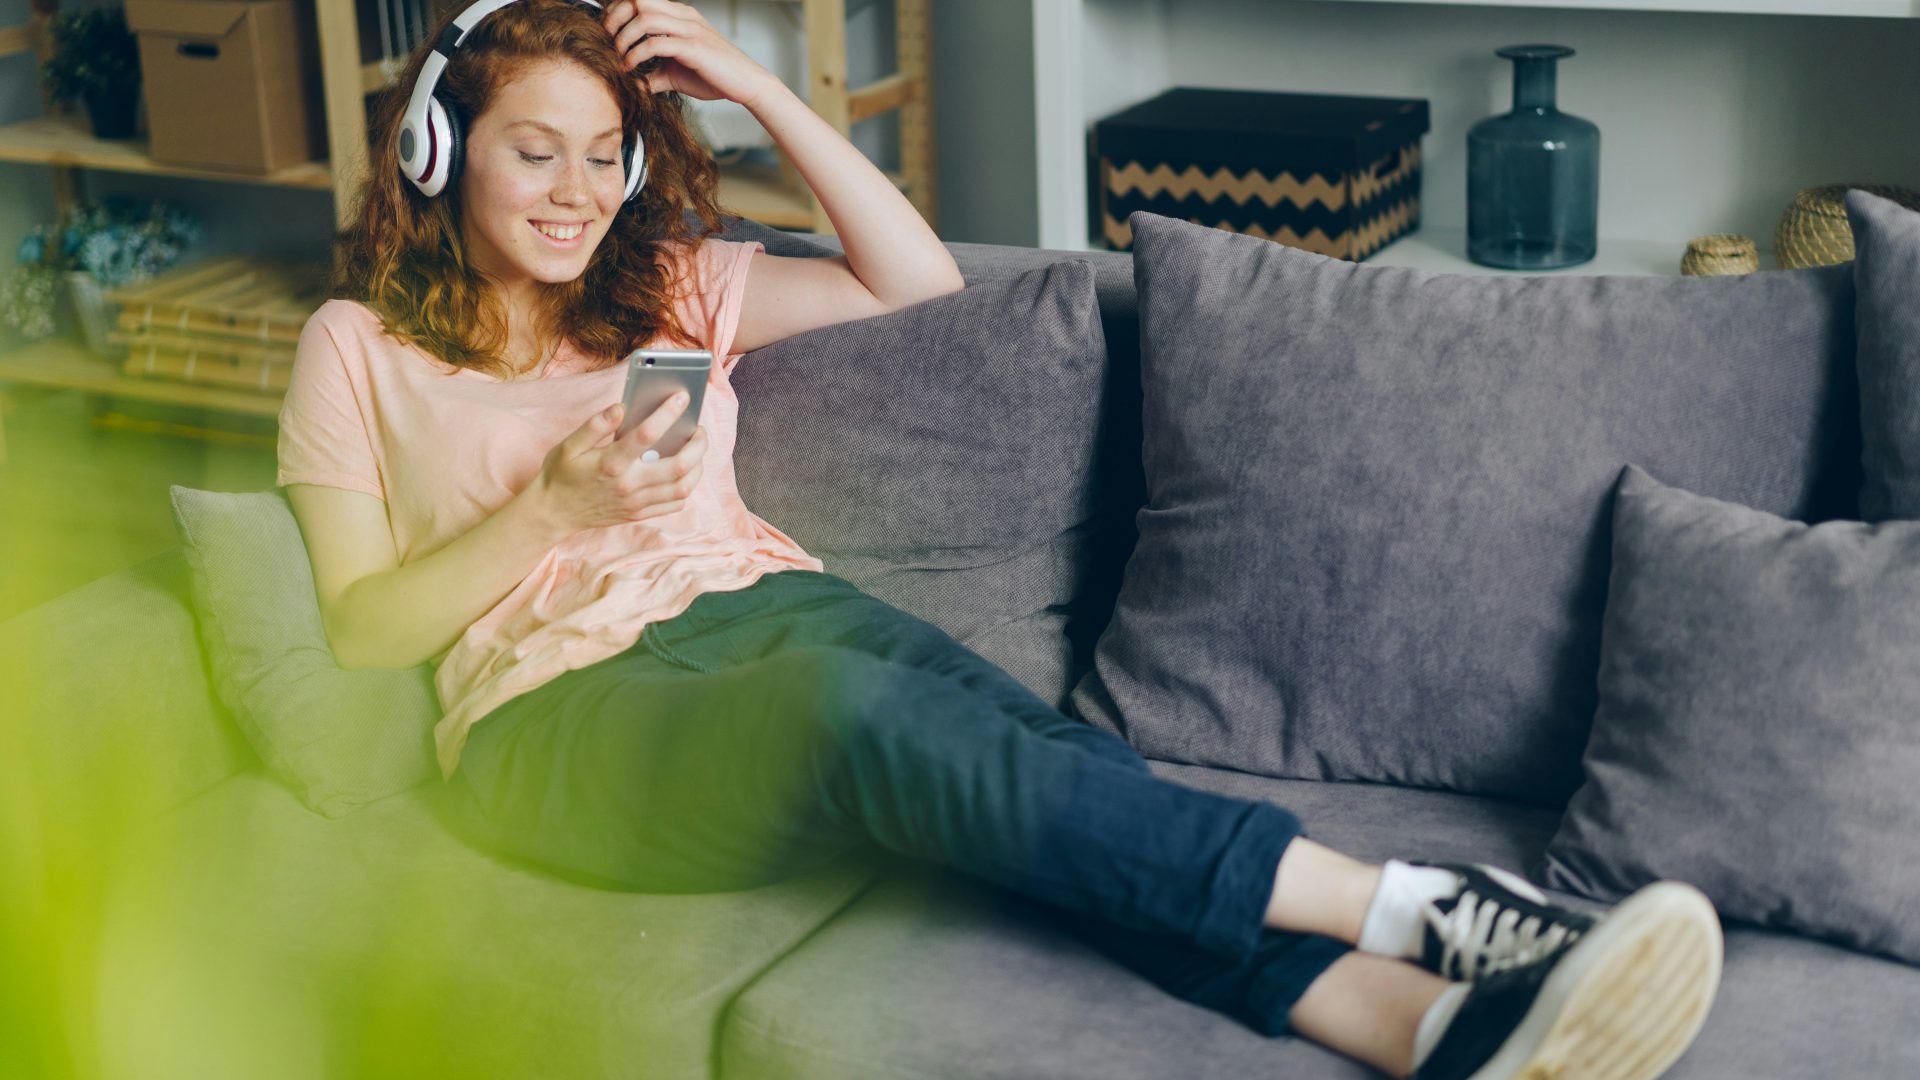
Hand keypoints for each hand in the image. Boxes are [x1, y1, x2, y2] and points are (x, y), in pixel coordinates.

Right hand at [528, 390, 707, 533]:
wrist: (553, 513)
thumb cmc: (561, 475)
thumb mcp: (568, 445)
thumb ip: (595, 425)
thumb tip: (621, 407)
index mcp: (611, 463)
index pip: (648, 435)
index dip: (668, 413)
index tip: (682, 397)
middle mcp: (628, 484)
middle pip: (678, 466)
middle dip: (697, 445)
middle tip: (699, 430)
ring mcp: (636, 502)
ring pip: (683, 488)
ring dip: (697, 467)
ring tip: (696, 451)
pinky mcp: (639, 514)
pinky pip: (675, 505)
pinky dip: (686, 488)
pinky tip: (684, 473)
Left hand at [599, 0, 783, 107]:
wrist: (748, 85)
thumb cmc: (716, 77)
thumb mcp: (677, 74)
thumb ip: (654, 74)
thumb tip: (634, 84)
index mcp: (680, 16)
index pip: (641, 0)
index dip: (617, 12)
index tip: (607, 34)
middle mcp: (684, 16)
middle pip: (638, 1)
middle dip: (616, 20)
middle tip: (608, 42)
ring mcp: (690, 29)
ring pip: (645, 18)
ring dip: (624, 38)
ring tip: (619, 58)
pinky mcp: (694, 48)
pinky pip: (657, 43)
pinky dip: (638, 55)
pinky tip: (632, 69)